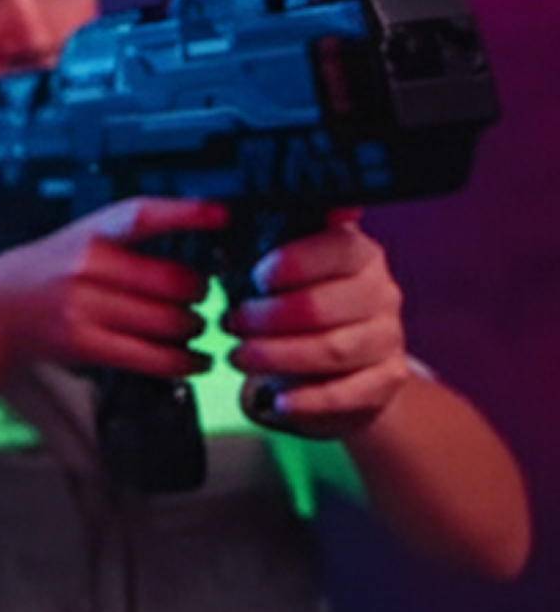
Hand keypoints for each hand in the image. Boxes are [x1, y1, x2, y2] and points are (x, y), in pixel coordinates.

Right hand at [0, 196, 225, 380]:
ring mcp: (83, 307)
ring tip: (193, 328)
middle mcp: (85, 267)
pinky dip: (184, 361)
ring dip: (194, 327)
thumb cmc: (49, 273)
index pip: (141, 215)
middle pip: (171, 281)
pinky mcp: (85, 343)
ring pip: (168, 321)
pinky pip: (152, 356)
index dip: (184, 213)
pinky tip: (195, 360)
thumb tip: (198, 252)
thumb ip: (131, 240)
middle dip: (198, 293)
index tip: (221, 215)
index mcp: (90, 233)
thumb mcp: (81, 239)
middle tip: (201, 298)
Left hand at [225, 209, 409, 437]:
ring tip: (238, 356)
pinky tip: (277, 400)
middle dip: (266, 317)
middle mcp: (381, 292)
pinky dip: (308, 399)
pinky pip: (349, 392)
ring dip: (276, 356)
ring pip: (333, 348)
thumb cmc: (291, 309)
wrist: (335, 369)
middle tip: (229, 323)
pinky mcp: (387, 381)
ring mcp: (388, 338)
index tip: (256, 277)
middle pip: (325, 305)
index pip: (336, 248)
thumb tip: (223, 211)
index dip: (293, 262)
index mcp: (358, 255)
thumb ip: (261, 247)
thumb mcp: (277, 276)